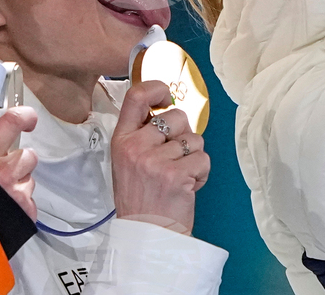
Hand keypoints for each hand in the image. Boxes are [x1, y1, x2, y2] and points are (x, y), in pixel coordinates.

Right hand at [0, 106, 37, 220]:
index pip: (12, 122)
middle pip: (28, 156)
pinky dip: (20, 205)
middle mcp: (7, 170)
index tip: (28, 120)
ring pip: (29, 180)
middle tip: (3, 175)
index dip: (25, 116)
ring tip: (0, 198)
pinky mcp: (29, 210)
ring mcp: (19, 191)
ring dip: (19, 185)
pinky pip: (29, 201)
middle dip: (19, 164)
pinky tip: (4, 212)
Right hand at [110, 80, 210, 234]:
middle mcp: (136, 147)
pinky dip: (202, 172)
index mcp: (121, 140)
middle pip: (177, 116)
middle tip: (175, 157)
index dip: (157, 88)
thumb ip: (142, 136)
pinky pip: (203, 158)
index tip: (167, 97)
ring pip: (194, 139)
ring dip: (194, 157)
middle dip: (184, 134)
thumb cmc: (140, 199)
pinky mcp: (177, 175)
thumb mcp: (127, 162)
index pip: (136, 96)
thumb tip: (168, 111)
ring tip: (180, 176)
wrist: (145, 237)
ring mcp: (156, 161)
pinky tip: (188, 186)